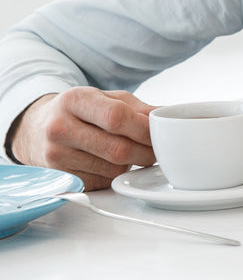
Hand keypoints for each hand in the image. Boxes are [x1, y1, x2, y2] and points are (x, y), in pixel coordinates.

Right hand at [9, 88, 155, 189]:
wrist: (36, 129)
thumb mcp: (105, 98)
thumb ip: (138, 108)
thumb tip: (168, 116)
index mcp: (73, 100)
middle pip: (118, 148)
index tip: (162, 131)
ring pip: (113, 168)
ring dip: (133, 164)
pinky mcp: (60, 178)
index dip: (145, 128)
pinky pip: (102, 181)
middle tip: (159, 149)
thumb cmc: (79, 111)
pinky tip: (114, 163)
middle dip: (147, 151)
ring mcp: (56, 157)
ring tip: (135, 152)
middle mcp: (59, 129)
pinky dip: (116, 174)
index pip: (116, 117)